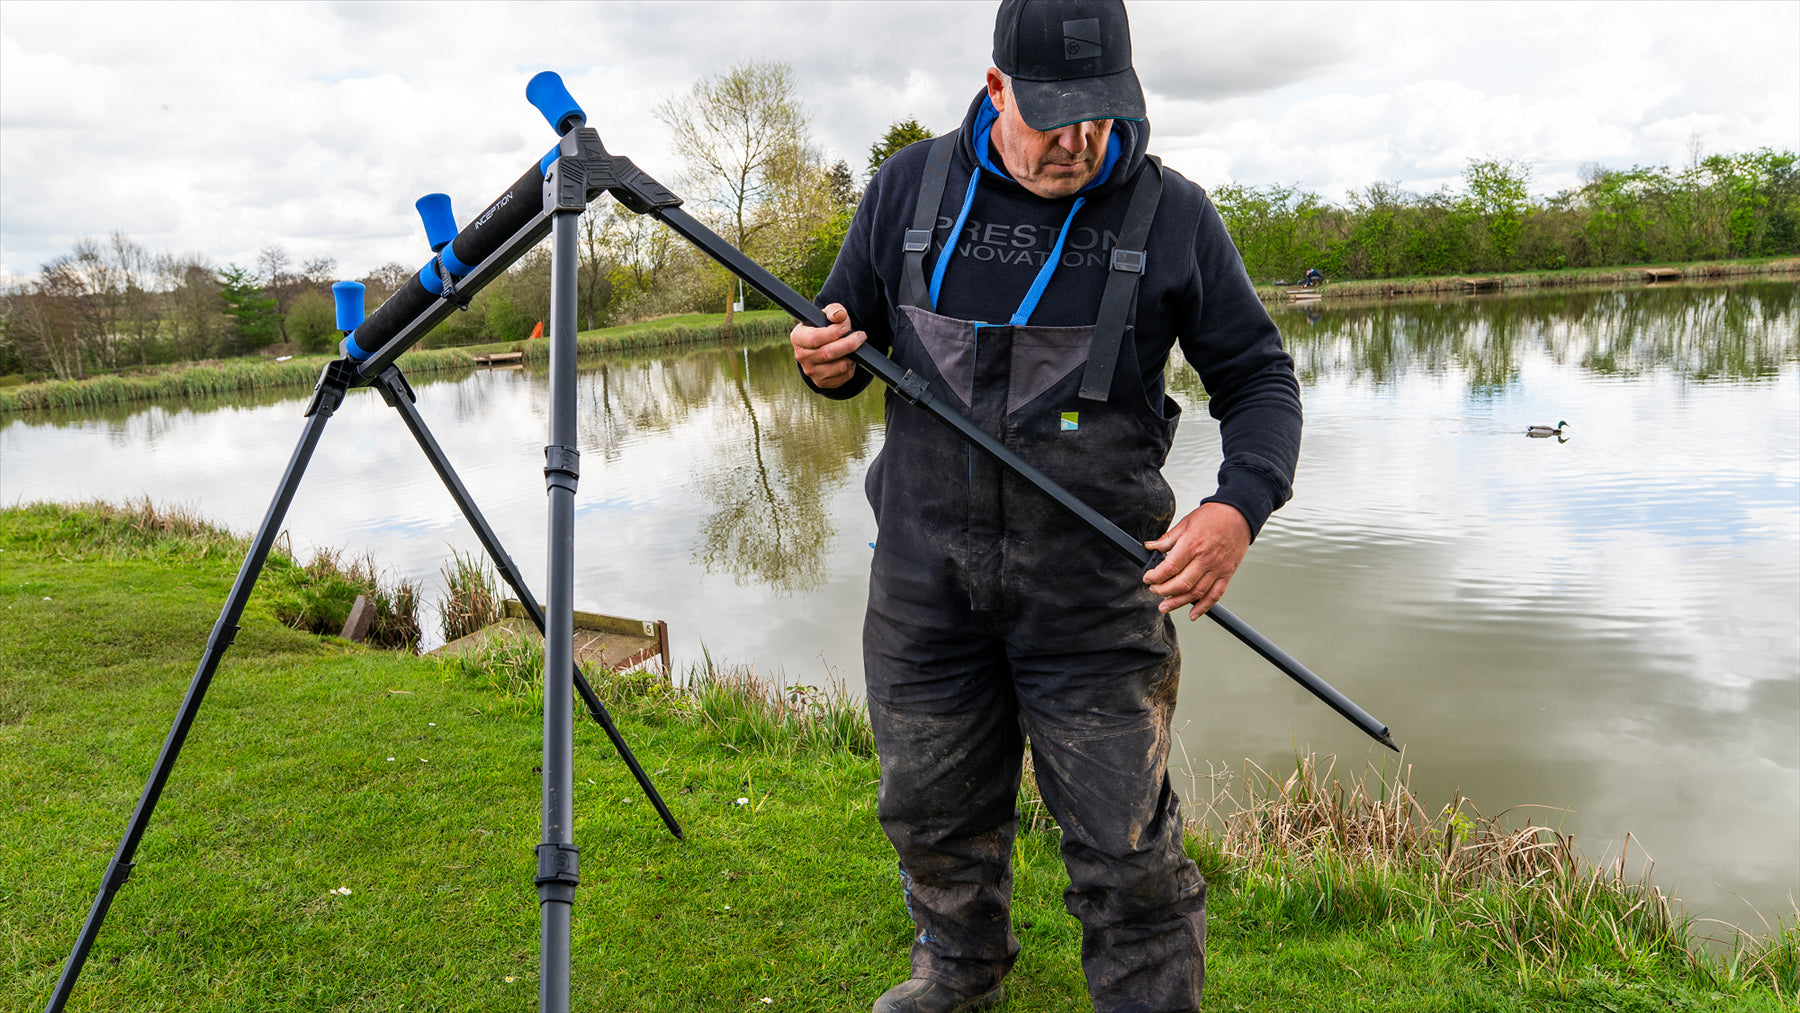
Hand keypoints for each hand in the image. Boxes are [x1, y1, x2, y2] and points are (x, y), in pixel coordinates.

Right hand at [790, 303, 865, 388]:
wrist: (823, 345)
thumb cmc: (825, 327)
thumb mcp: (827, 314)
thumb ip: (834, 311)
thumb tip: (839, 316)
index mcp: (798, 337)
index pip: (814, 338)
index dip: (833, 333)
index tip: (845, 326)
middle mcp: (801, 356)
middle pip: (827, 353)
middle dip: (849, 344)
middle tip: (860, 336)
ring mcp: (811, 372)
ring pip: (839, 366)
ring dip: (852, 356)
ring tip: (855, 346)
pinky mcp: (822, 382)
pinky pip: (844, 376)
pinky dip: (852, 366)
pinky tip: (850, 357)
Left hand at [1143, 502, 1251, 619]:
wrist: (1239, 514)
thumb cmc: (1213, 516)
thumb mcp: (1186, 523)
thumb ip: (1168, 539)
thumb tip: (1150, 547)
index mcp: (1192, 545)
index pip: (1169, 568)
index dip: (1155, 576)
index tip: (1148, 578)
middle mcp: (1205, 559)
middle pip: (1181, 584)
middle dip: (1163, 591)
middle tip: (1154, 590)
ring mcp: (1217, 568)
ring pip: (1196, 592)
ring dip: (1178, 603)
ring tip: (1165, 606)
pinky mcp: (1227, 574)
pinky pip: (1215, 595)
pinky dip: (1204, 607)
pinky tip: (1193, 613)